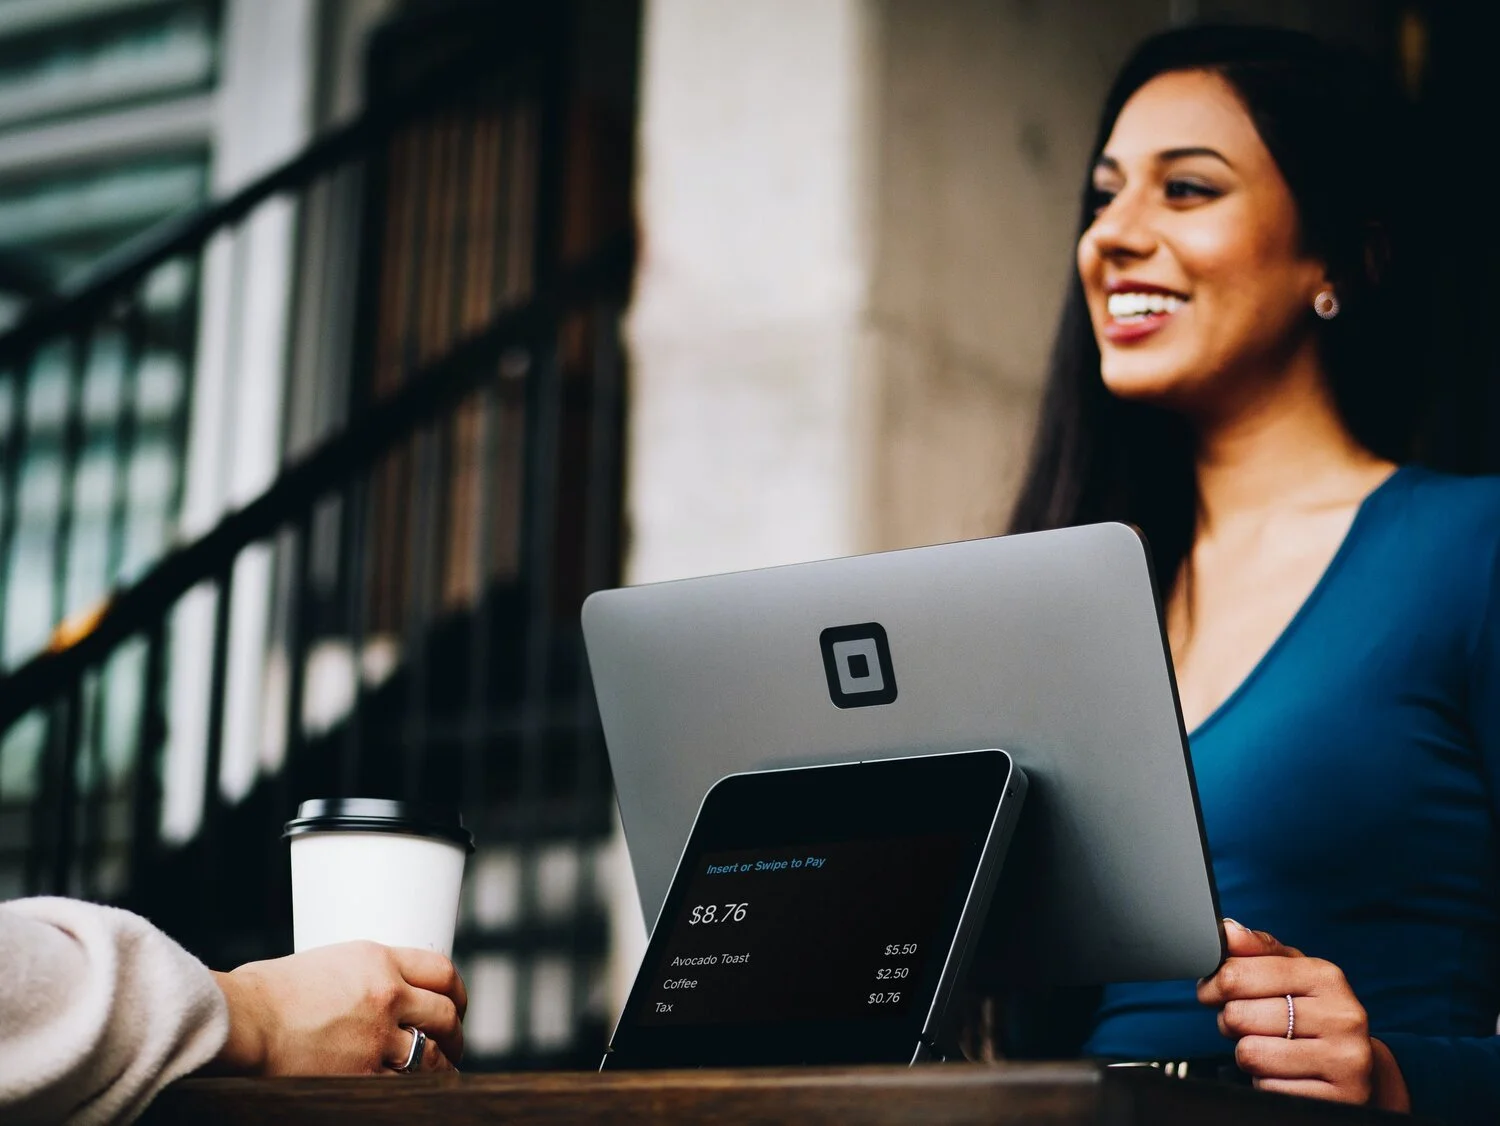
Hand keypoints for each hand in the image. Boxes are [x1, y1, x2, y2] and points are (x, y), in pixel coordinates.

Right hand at [211, 941, 467, 1074]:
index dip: (456, 990)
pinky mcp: (362, 1073)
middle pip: (445, 1013)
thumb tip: (361, 994)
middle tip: (454, 1041)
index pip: (440, 970)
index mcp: (377, 959)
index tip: (456, 1002)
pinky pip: (406, 1085)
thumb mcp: (321, 965)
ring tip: (444, 1071)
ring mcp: (378, 1036)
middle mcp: (387, 994)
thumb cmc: (262, 993)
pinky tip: (420, 1093)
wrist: (241, 1021)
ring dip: (443, 1064)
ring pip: (433, 1053)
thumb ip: (353, 977)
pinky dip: (415, 1089)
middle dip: (455, 1032)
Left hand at [1197, 920, 1407, 1109]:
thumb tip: (1228, 931)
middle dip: (1230, 1022)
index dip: (1213, 985)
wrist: (1359, 1070)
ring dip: (1247, 1054)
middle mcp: (1341, 1015)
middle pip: (1239, 1015)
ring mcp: (1344, 1059)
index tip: (1210, 991)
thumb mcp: (1293, 974)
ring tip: (1268, 1048)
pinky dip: (1266, 1083)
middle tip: (1244, 1024)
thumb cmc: (1314, 1014)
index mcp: (1325, 976)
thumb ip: (1258, 950)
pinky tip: (1286, 1074)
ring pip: (1250, 1053)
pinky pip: (1268, 1088)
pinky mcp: (1338, 1098)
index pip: (1238, 974)